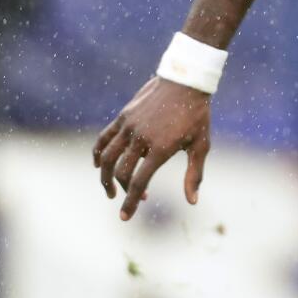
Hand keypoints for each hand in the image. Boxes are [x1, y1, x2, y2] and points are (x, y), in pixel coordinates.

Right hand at [93, 76, 211, 220]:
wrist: (186, 80)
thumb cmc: (197, 115)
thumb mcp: (201, 145)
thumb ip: (194, 174)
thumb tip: (192, 202)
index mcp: (160, 148)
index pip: (139, 182)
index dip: (130, 202)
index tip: (125, 217)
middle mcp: (141, 138)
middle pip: (121, 173)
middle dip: (124, 191)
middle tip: (133, 198)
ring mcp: (129, 126)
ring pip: (106, 158)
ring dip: (104, 177)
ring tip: (110, 190)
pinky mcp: (123, 116)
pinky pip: (103, 139)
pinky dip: (97, 154)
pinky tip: (97, 165)